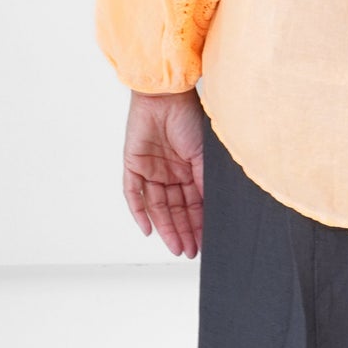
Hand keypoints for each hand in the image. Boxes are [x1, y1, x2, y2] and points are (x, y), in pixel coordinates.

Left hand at [122, 87, 204, 257]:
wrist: (166, 96)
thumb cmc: (189, 118)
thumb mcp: (204, 155)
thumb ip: (206, 183)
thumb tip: (214, 210)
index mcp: (189, 169)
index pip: (194, 204)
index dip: (198, 224)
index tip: (204, 243)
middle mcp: (170, 172)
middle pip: (176, 209)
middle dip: (183, 231)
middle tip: (189, 251)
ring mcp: (151, 170)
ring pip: (158, 206)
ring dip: (166, 227)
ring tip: (177, 246)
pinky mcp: (133, 165)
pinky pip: (134, 194)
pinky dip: (140, 212)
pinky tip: (148, 230)